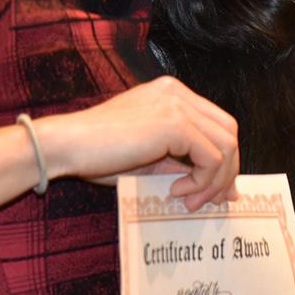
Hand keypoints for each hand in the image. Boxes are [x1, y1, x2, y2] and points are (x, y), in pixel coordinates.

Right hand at [37, 76, 241, 207]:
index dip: (223, 160)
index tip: (212, 191)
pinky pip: (211, 157)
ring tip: (189, 201)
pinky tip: (177, 192)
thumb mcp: (149, 160)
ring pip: (226, 145)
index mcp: (172, 95)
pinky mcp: (174, 123)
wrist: (65, 145)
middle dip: (227, 171)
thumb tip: (225, 191)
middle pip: (228, 132)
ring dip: (214, 181)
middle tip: (210, 200)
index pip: (216, 124)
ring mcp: (178, 105)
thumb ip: (184, 166)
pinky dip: (203, 181)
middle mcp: (178, 93)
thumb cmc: (96, 154)